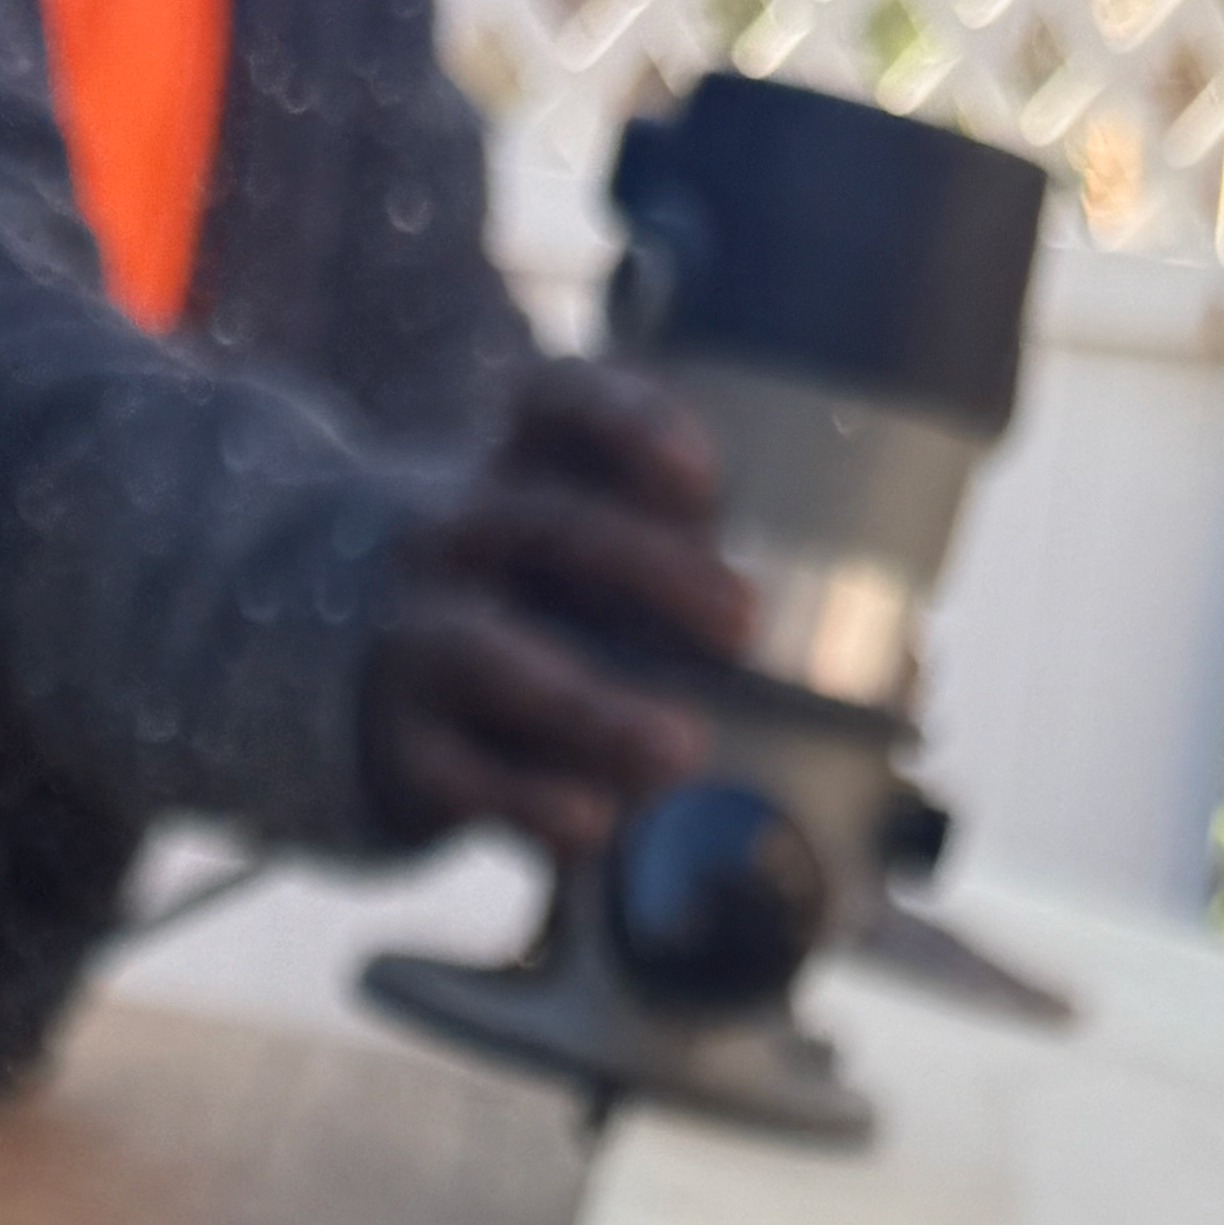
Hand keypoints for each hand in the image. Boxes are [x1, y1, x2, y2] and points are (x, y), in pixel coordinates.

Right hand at [362, 358, 752, 857]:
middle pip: (545, 526)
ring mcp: (413, 641)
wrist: (350, 677)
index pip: (555, 402)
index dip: (626, 423)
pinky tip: (593, 822)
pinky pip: (454, 772)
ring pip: (489, 656)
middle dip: (651, 569)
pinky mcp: (395, 747)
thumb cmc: (523, 609)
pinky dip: (526, 800)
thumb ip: (685, 569)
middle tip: (744, 622)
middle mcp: (455, 538)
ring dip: (590, 705)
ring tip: (682, 750)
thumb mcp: (580, 555)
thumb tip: (873, 662)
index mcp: (515, 472)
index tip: (700, 478)